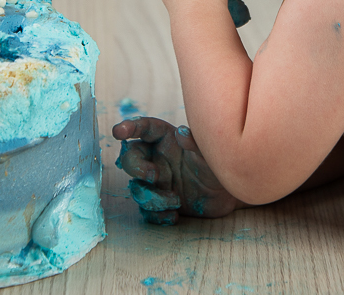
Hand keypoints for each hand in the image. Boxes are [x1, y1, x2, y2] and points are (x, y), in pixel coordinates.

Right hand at [112, 117, 239, 223]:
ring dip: (151, 197)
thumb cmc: (216, 167)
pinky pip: (147, 211)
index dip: (129, 127)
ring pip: (136, 188)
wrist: (225, 194)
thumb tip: (181, 132)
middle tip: (153, 176)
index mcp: (166, 140)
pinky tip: (173, 215)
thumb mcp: (208, 155)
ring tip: (175, 201)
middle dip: (136, 167)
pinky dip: (157, 215)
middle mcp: (156, 159)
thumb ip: (195, 144)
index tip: (118, 132)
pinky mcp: (159, 202)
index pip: (144, 129)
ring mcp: (156, 182)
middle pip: (130, 158)